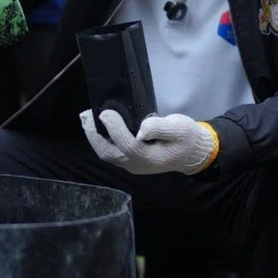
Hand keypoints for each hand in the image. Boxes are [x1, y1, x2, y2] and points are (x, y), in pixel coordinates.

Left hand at [80, 109, 217, 175]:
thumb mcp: (180, 128)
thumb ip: (159, 127)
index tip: (106, 112)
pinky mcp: (129, 159)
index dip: (114, 128)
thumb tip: (141, 129)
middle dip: (94, 134)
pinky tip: (95, 125)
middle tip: (86, 115)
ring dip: (94, 136)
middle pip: (109, 152)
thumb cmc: (187, 138)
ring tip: (86, 118)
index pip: (127, 144)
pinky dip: (99, 138)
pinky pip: (109, 151)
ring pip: (106, 153)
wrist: (191, 152)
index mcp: (150, 158)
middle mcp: (137, 164)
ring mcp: (131, 164)